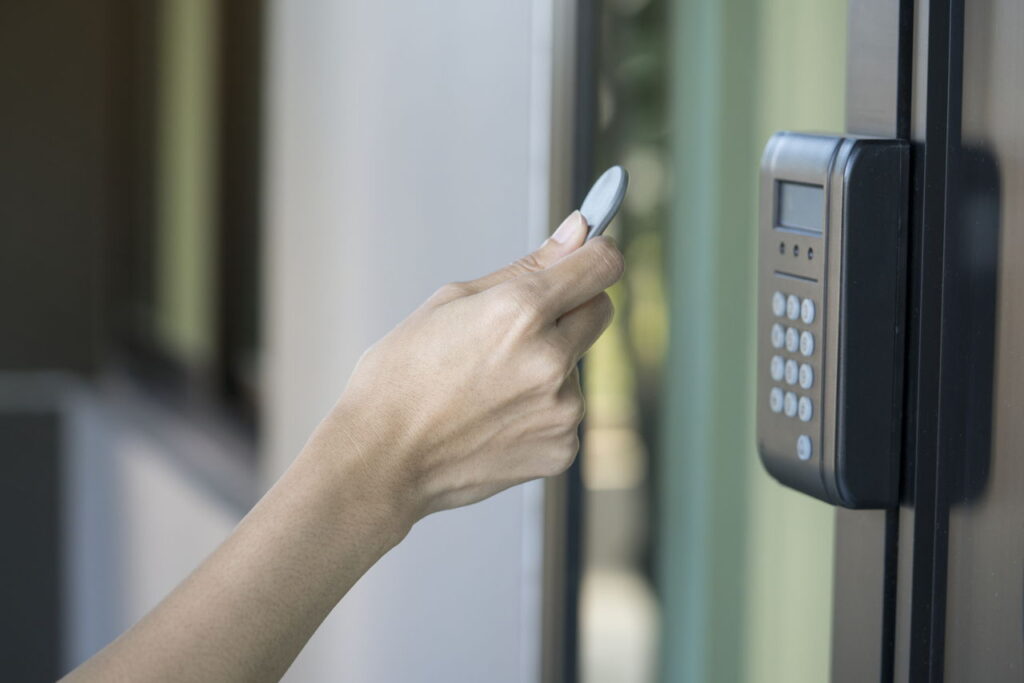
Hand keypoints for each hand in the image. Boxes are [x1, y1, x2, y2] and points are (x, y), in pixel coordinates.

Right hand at [317, 211, 623, 526]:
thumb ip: (527, 267)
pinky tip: (494, 419)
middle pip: (600, 310)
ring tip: (488, 386)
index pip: (602, 265)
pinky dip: (540, 409)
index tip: (586, 257)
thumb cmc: (402, 374)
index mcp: (521, 311)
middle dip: (572, 307)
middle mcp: (551, 359)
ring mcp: (561, 409)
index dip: (596, 255)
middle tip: (520, 326)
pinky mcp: (562, 448)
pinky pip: (566, 410)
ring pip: (577, 365)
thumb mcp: (453, 301)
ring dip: (550, 364)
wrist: (381, 459)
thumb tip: (579, 231)